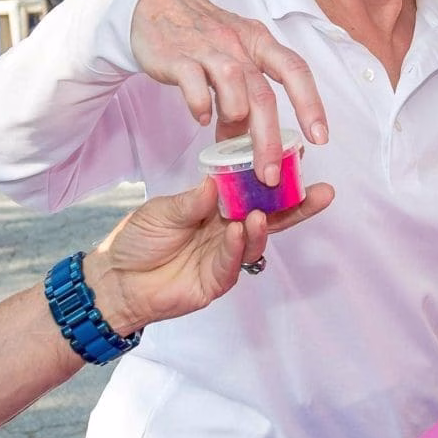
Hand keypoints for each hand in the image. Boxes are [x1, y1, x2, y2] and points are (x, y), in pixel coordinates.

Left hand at [83, 179, 333, 333]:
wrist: (117, 279)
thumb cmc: (138, 240)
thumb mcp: (163, 211)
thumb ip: (192, 201)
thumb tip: (217, 181)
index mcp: (217, 207)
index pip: (252, 189)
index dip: (273, 176)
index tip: (298, 157)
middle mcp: (227, 229)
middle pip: (269, 216)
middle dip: (296, 205)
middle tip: (321, 191)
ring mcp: (224, 256)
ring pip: (256, 240)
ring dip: (264, 226)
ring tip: (262, 214)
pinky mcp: (216, 280)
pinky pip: (233, 263)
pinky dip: (238, 247)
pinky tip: (241, 232)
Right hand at [129, 0, 331, 180]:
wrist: (157, 4)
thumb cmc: (203, 34)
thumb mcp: (234, 56)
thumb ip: (245, 97)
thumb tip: (251, 141)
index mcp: (259, 43)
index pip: (295, 70)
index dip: (311, 104)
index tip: (320, 137)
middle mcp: (238, 44)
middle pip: (263, 93)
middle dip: (269, 139)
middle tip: (269, 174)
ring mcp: (208, 48)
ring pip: (233, 82)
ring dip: (235, 116)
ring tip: (229, 136)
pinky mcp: (178, 56)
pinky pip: (193, 81)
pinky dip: (200, 103)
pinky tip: (201, 117)